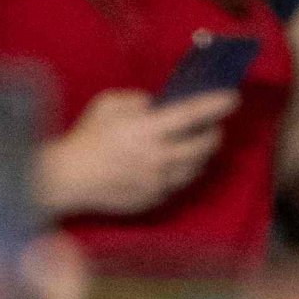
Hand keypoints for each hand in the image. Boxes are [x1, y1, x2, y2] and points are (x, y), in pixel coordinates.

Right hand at [40, 86, 234, 217]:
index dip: (216, 105)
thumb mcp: (109, 105)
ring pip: (197, 168)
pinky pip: (179, 184)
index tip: (232, 97)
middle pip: (204, 146)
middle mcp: (157, 158)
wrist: (65, 180)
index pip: (192, 115)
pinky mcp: (153, 200)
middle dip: (215, 133)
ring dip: (202, 154)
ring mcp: (157, 183)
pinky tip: (177, 163)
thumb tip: (161, 105)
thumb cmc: (85, 138)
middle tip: (214, 125)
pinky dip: (184, 172)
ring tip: (199, 143)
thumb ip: (139, 100)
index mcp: (146, 131)